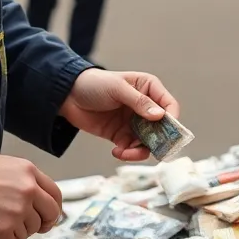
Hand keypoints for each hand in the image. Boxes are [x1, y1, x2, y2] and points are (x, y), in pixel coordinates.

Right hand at [0, 154, 61, 238]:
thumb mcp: (2, 167)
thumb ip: (19, 181)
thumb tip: (27, 201)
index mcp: (29, 172)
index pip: (54, 194)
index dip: (51, 210)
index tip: (44, 219)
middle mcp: (29, 190)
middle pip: (48, 216)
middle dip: (38, 227)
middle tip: (21, 231)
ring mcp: (18, 211)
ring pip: (25, 234)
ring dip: (9, 236)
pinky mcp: (3, 230)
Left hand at [61, 70, 179, 161]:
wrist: (66, 96)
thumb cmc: (94, 84)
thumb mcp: (117, 89)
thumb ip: (139, 102)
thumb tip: (160, 116)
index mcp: (148, 89)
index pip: (169, 105)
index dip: (172, 120)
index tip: (168, 134)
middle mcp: (144, 107)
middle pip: (161, 128)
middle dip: (157, 141)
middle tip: (150, 151)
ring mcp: (133, 122)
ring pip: (147, 142)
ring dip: (140, 151)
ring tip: (126, 152)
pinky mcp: (121, 135)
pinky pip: (131, 148)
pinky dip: (127, 153)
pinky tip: (116, 151)